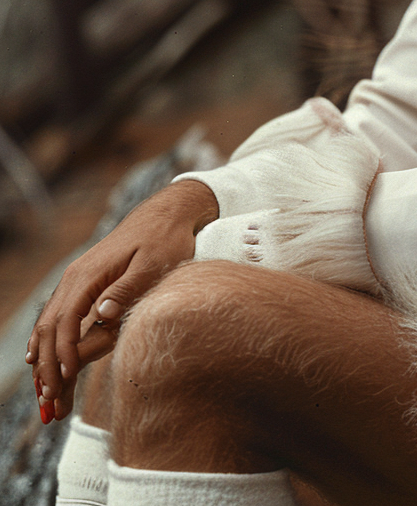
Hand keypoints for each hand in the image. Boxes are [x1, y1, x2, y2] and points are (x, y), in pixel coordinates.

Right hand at [26, 179, 217, 421]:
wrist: (166, 215)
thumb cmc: (165, 240)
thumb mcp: (154, 263)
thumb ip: (127, 289)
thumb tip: (102, 313)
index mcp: (89, 275)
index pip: (65, 323)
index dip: (62, 356)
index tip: (64, 384)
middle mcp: (75, 278)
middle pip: (49, 328)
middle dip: (47, 369)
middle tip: (51, 407)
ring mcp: (76, 280)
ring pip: (48, 325)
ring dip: (44, 361)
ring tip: (47, 398)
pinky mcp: (84, 284)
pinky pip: (57, 317)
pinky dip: (48, 344)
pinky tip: (43, 364)